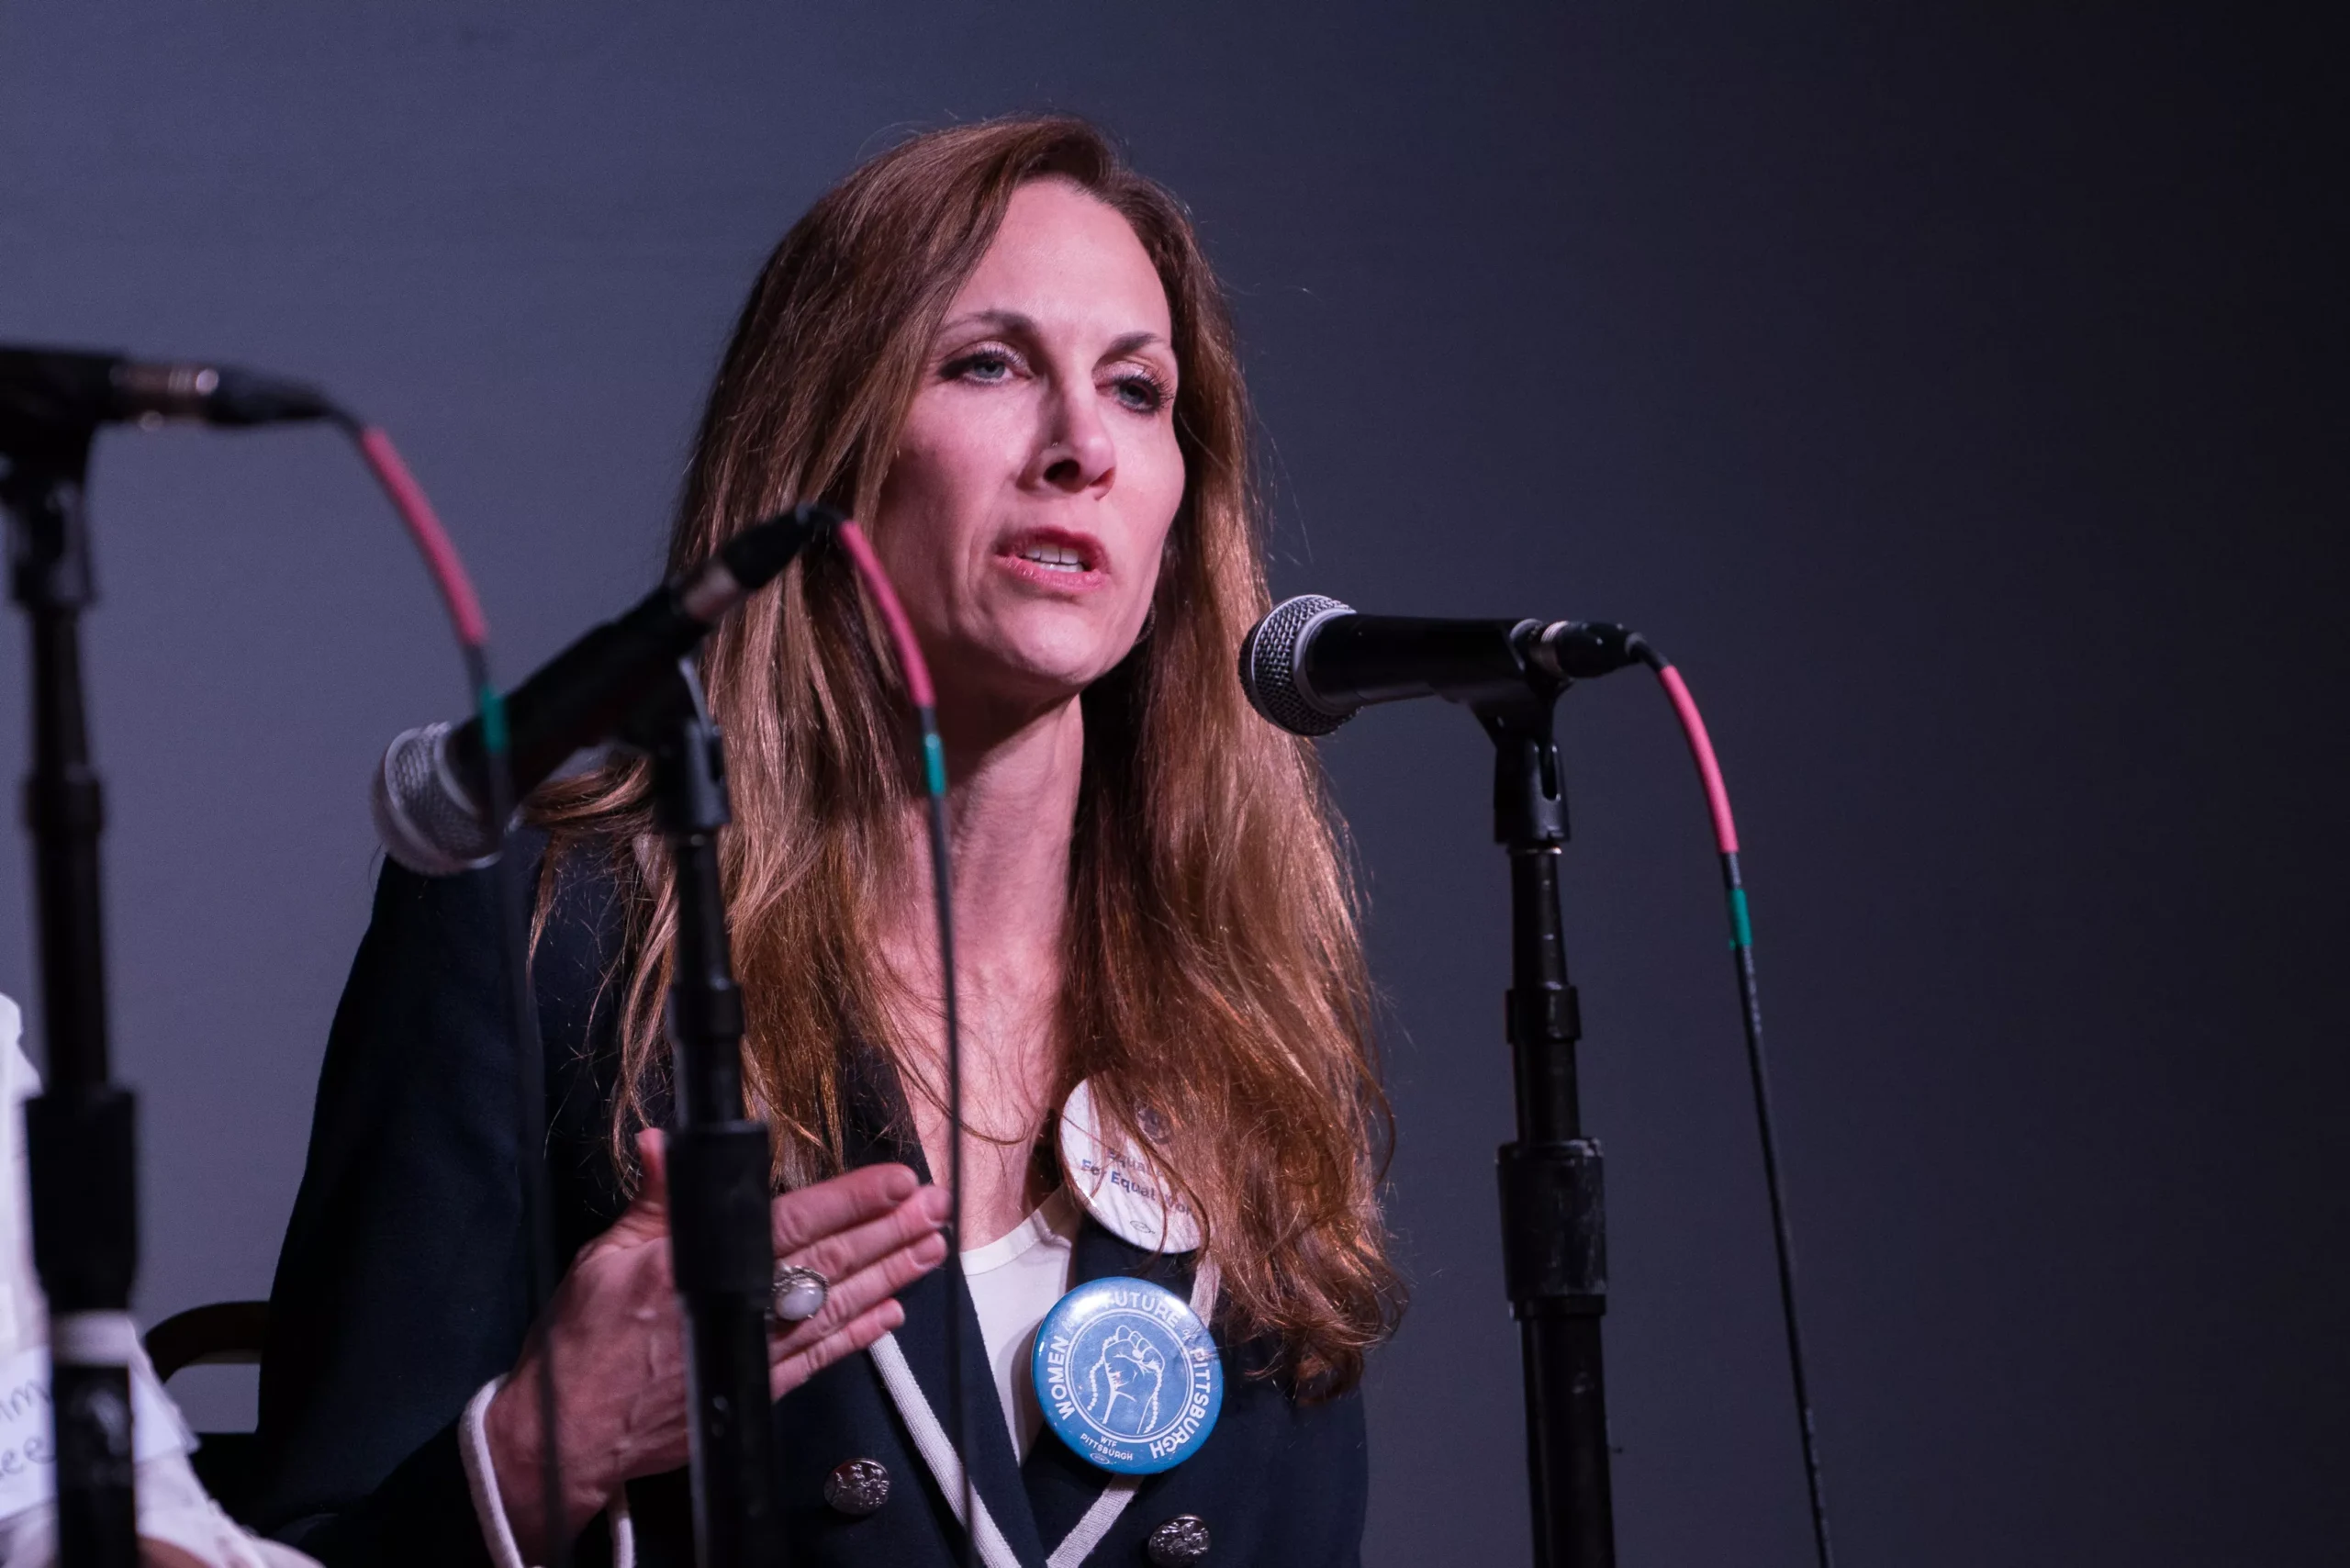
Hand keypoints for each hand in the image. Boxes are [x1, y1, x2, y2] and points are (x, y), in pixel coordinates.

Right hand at [485, 1130, 948, 1555]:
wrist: (572, 1434)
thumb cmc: (584, 1341)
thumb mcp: (607, 1256)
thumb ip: (655, 1202)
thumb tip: (667, 1143)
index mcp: (704, 1266)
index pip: (794, 1221)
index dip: (852, 1199)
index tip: (896, 1180)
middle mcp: (743, 1308)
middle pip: (832, 1262)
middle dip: (890, 1232)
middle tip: (935, 1208)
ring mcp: (757, 1352)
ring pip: (839, 1306)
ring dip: (890, 1277)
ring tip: (930, 1250)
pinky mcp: (760, 1388)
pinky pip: (823, 1357)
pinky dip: (859, 1335)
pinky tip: (891, 1314)